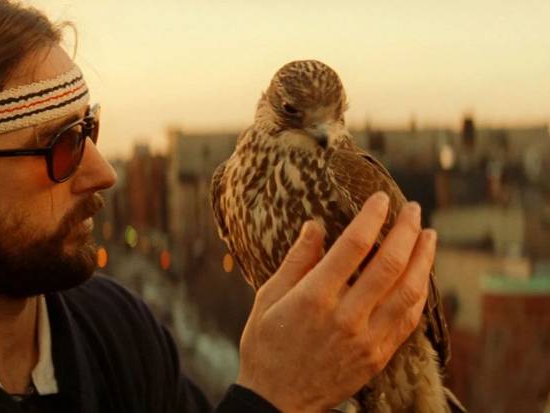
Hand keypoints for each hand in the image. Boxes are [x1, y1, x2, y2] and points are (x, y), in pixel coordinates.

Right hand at [236, 192, 435, 412]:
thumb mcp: (267, 299)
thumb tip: (315, 226)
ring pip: (409, 292)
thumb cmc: (266, 346)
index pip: (353, 246)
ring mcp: (366, 339)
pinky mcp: (377, 356)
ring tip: (428, 236)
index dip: (371, 217)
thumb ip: (295, 262)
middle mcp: (345, 317)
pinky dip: (420, 293)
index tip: (379, 198)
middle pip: (389, 265)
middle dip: (406, 231)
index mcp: (313, 299)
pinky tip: (421, 276)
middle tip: (412, 210)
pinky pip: (409, 320)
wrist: (277, 400)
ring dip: (424, 259)